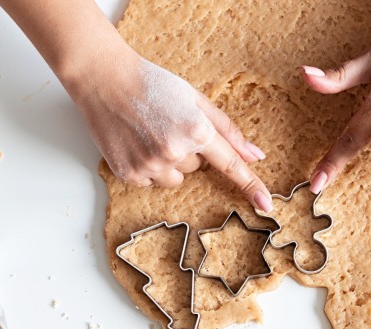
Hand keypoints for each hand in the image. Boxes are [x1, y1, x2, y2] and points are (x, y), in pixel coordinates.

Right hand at [70, 52, 272, 210]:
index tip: (266, 205)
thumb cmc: (152, 84)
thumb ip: (227, 129)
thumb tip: (254, 155)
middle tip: (167, 125)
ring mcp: (150, 165)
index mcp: (196, 130)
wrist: (104, 80)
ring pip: (176, 179)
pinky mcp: (129, 174)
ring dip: (169, 163)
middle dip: (188, 150)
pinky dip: (147, 167)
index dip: (251, 185)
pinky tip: (136, 143)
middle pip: (198, 168)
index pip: (230, 165)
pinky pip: (151, 182)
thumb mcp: (195, 99)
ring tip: (150, 134)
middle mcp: (175, 151)